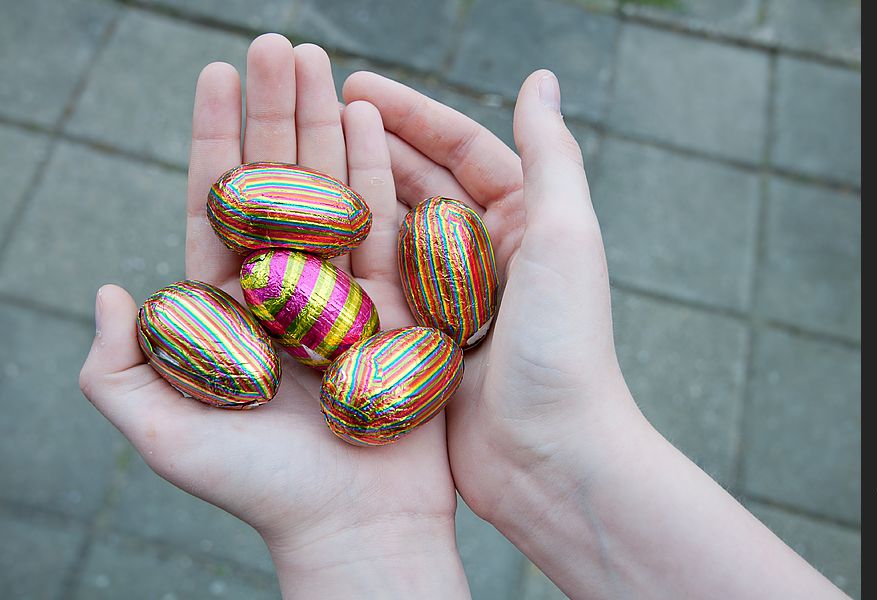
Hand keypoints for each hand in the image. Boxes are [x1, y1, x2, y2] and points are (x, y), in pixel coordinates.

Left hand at [79, 35, 467, 597]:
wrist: (353, 523)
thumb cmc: (256, 488)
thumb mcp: (162, 432)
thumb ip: (120, 364)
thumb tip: (111, 287)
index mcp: (231, 305)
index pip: (215, 204)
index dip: (212, 139)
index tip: (213, 74)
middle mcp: (286, 287)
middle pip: (275, 182)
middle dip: (271, 110)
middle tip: (274, 43)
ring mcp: (343, 289)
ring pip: (328, 189)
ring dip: (321, 122)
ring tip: (317, 59)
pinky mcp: (395, 301)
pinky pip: (383, 223)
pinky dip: (373, 168)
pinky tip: (364, 118)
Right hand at [344, 67, 635, 526]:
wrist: (552, 459)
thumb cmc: (565, 347)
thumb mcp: (565, 238)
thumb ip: (551, 154)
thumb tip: (540, 77)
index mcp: (530, 220)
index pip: (465, 148)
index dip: (412, 113)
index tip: (353, 84)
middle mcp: (492, 255)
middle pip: (423, 184)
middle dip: (372, 146)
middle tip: (311, 118)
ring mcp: (456, 300)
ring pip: (395, 233)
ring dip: (353, 197)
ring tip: (296, 167)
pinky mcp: (426, 342)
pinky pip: (381, 288)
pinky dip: (349, 261)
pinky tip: (303, 241)